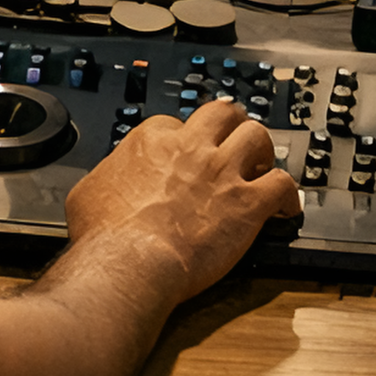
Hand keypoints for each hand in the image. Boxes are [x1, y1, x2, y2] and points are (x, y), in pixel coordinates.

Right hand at [62, 98, 298, 299]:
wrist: (129, 262)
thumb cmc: (105, 235)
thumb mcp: (87, 192)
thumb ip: (107, 177)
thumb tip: (104, 182)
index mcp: (151, 141)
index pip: (175, 124)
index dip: (184, 141)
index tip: (186, 156)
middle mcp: (190, 148)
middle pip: (222, 113)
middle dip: (231, 125)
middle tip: (234, 142)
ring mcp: (221, 172)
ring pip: (257, 137)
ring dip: (263, 151)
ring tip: (262, 167)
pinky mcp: (246, 204)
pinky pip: (282, 185)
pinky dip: (288, 196)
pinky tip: (284, 208)